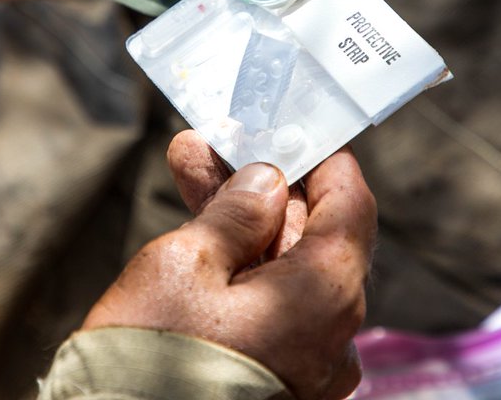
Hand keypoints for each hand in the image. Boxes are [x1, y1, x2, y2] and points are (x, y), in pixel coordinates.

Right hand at [83, 133, 376, 399]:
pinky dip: (243, 271)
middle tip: (211, 147)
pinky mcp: (279, 385)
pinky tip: (201, 236)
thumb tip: (267, 183)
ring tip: (190, 172)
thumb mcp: (185, 263)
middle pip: (311, 235)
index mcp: (325, 295)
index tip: (286, 126)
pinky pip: (274, 311)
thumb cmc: (149, 361)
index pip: (350, 204)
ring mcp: (308, 366)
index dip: (319, 158)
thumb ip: (235, 214)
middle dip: (260, 187)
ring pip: (287, 272)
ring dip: (242, 223)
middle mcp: (333, 335)